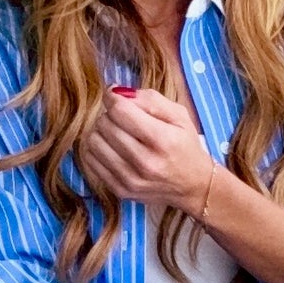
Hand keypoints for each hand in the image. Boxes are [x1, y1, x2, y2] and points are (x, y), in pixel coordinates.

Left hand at [77, 86, 212, 211]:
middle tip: (121, 117)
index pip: (120, 111)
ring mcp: (130, 180)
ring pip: (93, 142)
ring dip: (100, 132)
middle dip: (109, 114)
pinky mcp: (120, 191)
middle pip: (105, 125)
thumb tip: (117, 92)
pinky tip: (110, 147)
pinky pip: (90, 162)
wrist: (193, 187)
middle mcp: (145, 162)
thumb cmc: (185, 146)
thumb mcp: (178, 116)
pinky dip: (96, 150)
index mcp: (162, 140)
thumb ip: (149, 99)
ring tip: (115, 132)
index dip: (113, 98)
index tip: (115, 96)